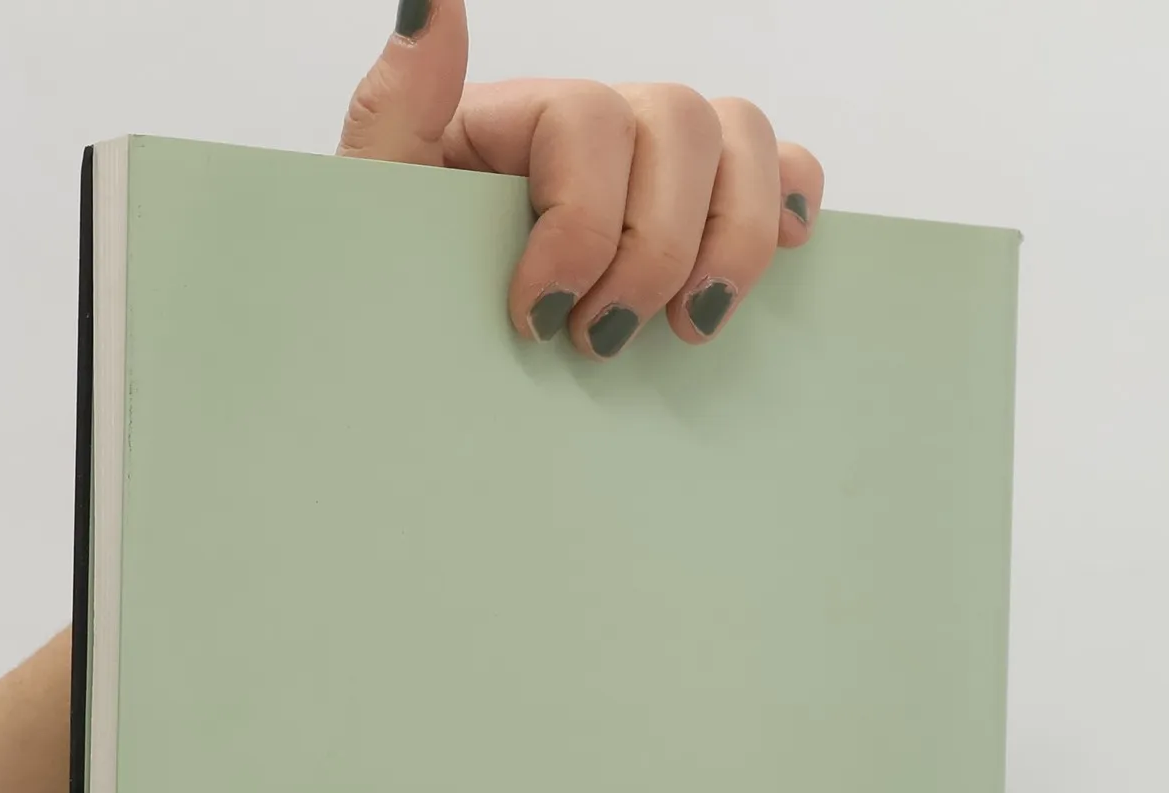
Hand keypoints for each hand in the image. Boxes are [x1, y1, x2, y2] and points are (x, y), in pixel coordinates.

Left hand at [337, 0, 823, 357]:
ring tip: (686, 327)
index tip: (538, 316)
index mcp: (521, 120)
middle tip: (600, 342)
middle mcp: (602, 129)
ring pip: (741, 141)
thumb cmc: (405, 303)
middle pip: (679, 124)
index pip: (590, 120)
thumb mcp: (379, 213)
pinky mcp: (707, 217)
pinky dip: (789, 201)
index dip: (581, 223)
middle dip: (653, 249)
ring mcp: (660, 170)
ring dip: (730, 241)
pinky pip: (780, 171)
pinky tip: (783, 253)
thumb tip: (430, 1)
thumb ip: (395, 111)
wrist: (426, 380)